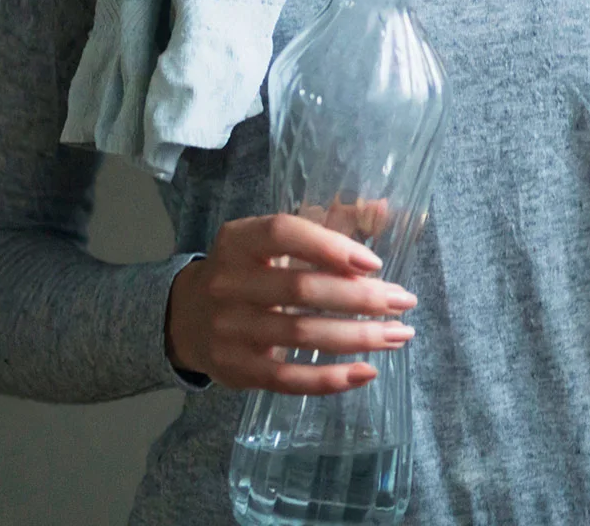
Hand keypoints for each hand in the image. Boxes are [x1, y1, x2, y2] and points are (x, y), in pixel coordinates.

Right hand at [165, 211, 418, 393]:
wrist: (186, 317)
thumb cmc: (248, 272)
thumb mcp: (270, 241)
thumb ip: (327, 224)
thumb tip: (384, 209)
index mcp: (238, 241)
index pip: (283, 233)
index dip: (330, 246)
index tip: (374, 263)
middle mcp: (228, 283)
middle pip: (301, 290)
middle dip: (361, 298)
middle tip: (403, 302)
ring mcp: (229, 330)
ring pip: (302, 335)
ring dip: (358, 337)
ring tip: (399, 335)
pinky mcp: (236, 370)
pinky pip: (288, 379)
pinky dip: (330, 379)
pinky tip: (366, 372)